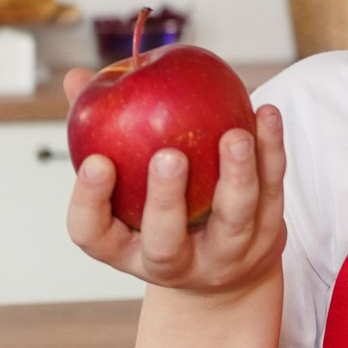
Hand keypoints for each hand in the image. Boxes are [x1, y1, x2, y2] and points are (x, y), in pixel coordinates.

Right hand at [63, 68, 286, 298]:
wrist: (226, 269)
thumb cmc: (162, 212)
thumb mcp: (125, 186)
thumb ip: (102, 132)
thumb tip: (76, 78)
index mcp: (125, 249)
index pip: (93, 235)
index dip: (90, 202)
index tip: (96, 162)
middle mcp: (172, 262)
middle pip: (165, 241)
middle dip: (166, 199)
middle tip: (169, 156)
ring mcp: (223, 254)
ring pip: (232, 219)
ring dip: (236, 174)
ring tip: (235, 136)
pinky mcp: (266, 236)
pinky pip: (271, 190)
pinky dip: (271, 151)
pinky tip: (266, 114)